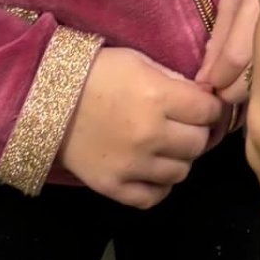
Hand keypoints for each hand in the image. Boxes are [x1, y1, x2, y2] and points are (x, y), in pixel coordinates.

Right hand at [58, 46, 222, 208]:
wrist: (49, 99)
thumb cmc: (98, 72)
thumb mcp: (140, 62)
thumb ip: (174, 80)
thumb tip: (203, 96)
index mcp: (159, 97)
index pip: (209, 111)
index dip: (210, 106)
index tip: (203, 104)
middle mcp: (150, 134)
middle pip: (199, 144)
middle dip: (197, 132)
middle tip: (185, 124)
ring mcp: (132, 164)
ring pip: (181, 172)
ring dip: (179, 158)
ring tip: (166, 145)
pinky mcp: (114, 186)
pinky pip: (153, 197)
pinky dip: (159, 185)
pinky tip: (152, 168)